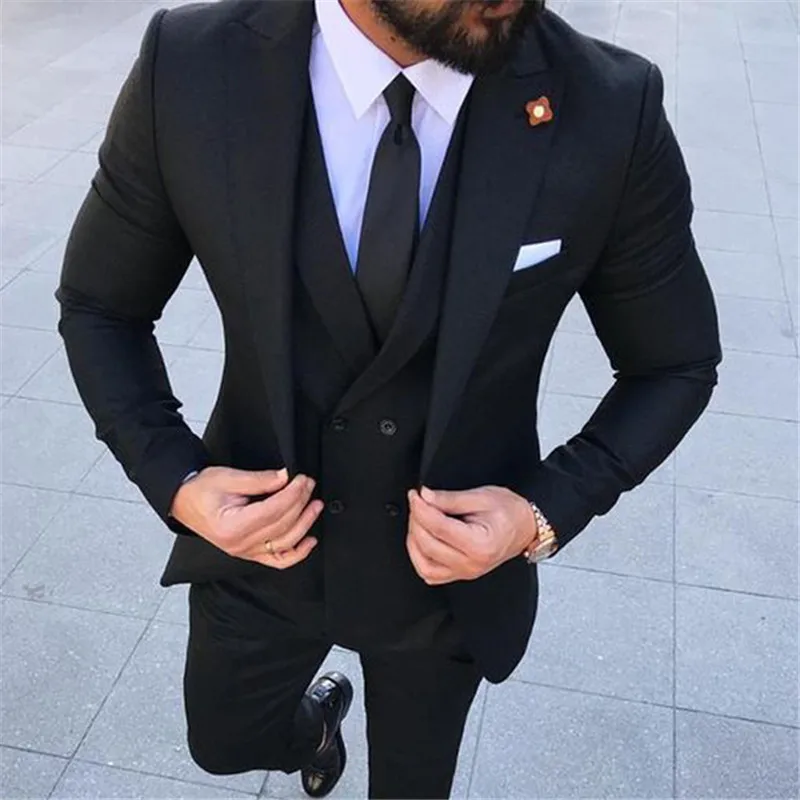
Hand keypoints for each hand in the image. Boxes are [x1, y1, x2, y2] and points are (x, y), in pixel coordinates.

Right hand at [170, 466, 323, 568]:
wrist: (183, 502)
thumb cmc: (201, 491)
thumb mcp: (228, 478)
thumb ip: (259, 480)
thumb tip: (285, 477)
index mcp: (231, 527)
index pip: (273, 511)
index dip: (293, 494)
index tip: (303, 479)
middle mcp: (239, 545)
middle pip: (282, 525)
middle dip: (301, 502)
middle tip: (309, 484)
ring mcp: (245, 552)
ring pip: (285, 543)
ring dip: (305, 524)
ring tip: (315, 505)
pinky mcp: (250, 554)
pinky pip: (279, 560)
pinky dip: (297, 553)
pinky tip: (310, 541)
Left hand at [406, 485, 537, 584]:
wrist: (525, 526)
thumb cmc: (510, 511)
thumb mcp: (481, 497)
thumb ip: (450, 499)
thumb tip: (425, 497)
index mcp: (480, 545)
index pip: (438, 528)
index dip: (421, 508)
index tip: (416, 494)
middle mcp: (471, 564)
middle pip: (428, 545)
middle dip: (416, 520)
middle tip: (417, 502)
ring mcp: (465, 572)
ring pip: (424, 565)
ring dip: (414, 541)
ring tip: (418, 520)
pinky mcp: (460, 574)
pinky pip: (430, 574)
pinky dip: (420, 558)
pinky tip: (421, 540)